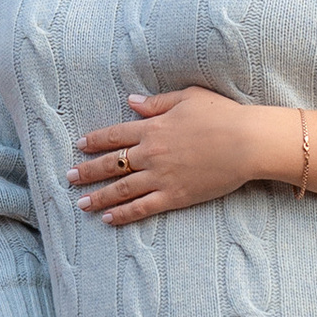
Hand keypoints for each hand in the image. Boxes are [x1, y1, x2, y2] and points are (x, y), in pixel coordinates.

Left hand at [71, 88, 287, 224]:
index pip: (114, 135)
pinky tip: (109, 219)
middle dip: (87, 171)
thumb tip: (130, 102)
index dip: (94, 141)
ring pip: (120, 189)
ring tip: (81, 203)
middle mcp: (151, 153)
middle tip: (69, 177)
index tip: (79, 145)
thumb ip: (156, 103)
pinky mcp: (175, 196)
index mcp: (153, 128)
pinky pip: (142, 208)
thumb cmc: (223, 115)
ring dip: (98, 197)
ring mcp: (161, 177)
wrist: (247, 142)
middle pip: (110, 164)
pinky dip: (124, 214)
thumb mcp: (188, 97)